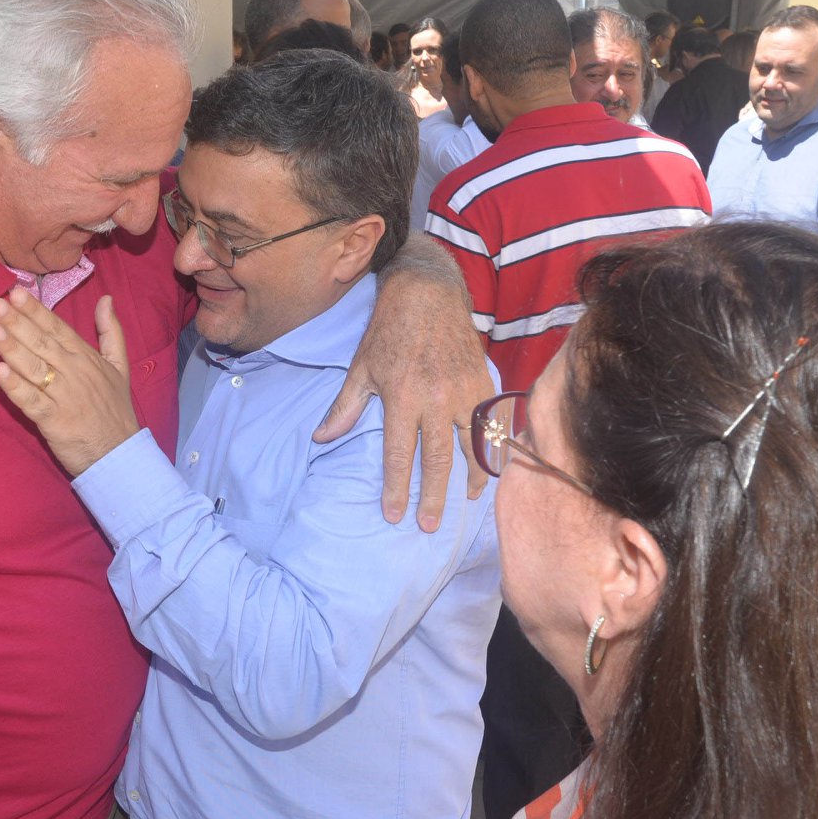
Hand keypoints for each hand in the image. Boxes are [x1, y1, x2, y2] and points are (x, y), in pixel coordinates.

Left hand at [0, 289, 139, 477]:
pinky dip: (16, 387)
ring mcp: (63, 397)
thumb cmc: (114, 409)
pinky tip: (0, 372)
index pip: (58, 328)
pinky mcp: (53, 421)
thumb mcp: (120, 365)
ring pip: (34, 368)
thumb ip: (111, 331)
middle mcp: (75, 372)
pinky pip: (31, 401)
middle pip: (42, 343)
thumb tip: (106, 299)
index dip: (36, 311)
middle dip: (18, 323)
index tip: (16, 293)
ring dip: (13, 349)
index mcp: (87, 357)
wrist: (119, 453)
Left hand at [315, 268, 492, 531]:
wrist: (428, 292)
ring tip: (466, 501)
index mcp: (403, 397)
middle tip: (430, 526)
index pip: (400, 455)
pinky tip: (493, 465)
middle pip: (437, 459)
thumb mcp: (360, 367)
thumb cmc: (388, 330)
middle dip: (434, 497)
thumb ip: (345, 408)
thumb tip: (321, 439)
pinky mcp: (484, 381)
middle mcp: (437, 398)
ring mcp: (466, 390)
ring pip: (473, 445)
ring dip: (471, 476)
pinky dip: (496, 446)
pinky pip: (495, 422)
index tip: (394, 515)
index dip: (397, 489)